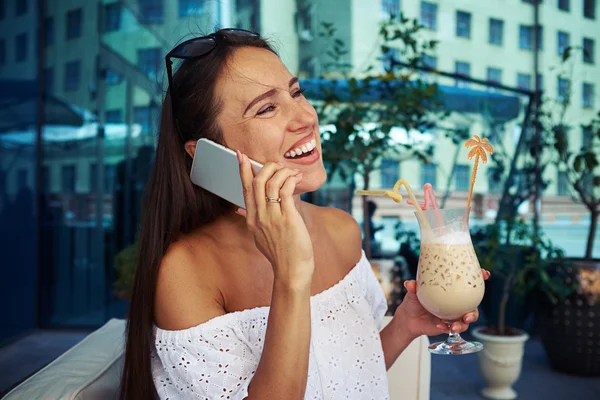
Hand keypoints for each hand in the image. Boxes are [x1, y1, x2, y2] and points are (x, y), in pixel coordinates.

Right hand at [237, 152, 314, 285]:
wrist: (291, 271)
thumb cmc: (281, 254)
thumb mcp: (260, 237)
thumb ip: (253, 221)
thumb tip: (244, 210)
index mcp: (252, 220)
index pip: (244, 190)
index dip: (242, 170)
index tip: (241, 156)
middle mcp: (259, 217)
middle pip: (256, 182)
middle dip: (265, 167)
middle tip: (277, 164)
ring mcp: (272, 218)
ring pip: (271, 183)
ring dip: (281, 172)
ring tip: (291, 172)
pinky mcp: (287, 218)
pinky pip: (285, 191)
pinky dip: (290, 180)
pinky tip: (296, 178)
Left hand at [392, 269, 490, 337]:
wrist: (408, 319)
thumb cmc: (413, 301)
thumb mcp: (413, 293)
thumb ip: (413, 288)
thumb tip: (409, 284)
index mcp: (451, 290)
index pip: (468, 282)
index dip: (479, 277)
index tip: (485, 273)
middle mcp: (456, 302)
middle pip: (473, 303)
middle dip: (475, 309)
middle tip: (468, 314)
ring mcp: (454, 314)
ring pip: (467, 318)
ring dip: (464, 323)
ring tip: (455, 326)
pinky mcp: (449, 325)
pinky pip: (455, 328)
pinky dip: (449, 327)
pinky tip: (441, 326)